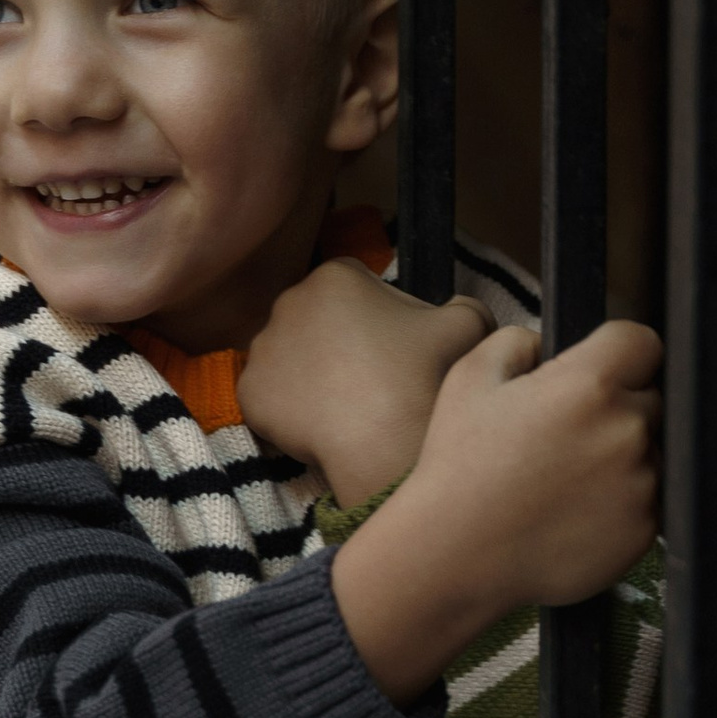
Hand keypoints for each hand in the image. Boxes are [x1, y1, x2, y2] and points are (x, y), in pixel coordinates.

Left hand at [238, 258, 490, 500]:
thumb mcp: (467, 325)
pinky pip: (271, 395)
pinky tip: (321, 423)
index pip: (355, 283)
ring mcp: (264, 349)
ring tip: (346, 402)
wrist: (382, 440)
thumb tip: (460, 307)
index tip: (393, 342)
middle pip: (318, 316)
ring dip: (312, 371)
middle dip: (339, 338)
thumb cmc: (422, 374)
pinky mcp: (249, 392)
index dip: (378, 311)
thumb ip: (465, 305)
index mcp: (335, 276)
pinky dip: (291, 408)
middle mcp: (289, 302)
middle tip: (371, 375)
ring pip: (291, 355)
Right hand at [330, 318, 662, 705]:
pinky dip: (622, 500)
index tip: (601, 370)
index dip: (621, 352)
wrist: (457, 555)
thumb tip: (548, 344)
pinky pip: (649, 499)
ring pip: (652, 451)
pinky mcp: (645, 529)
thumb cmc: (459, 466)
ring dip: (623, 456)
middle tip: (567, 434)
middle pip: (651, 398)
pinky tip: (574, 509)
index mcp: (589, 385)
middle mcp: (626, 430)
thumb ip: (519, 340)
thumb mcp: (470, 377)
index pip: (643, 343)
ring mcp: (641, 483)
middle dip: (619, 406)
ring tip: (566, 479)